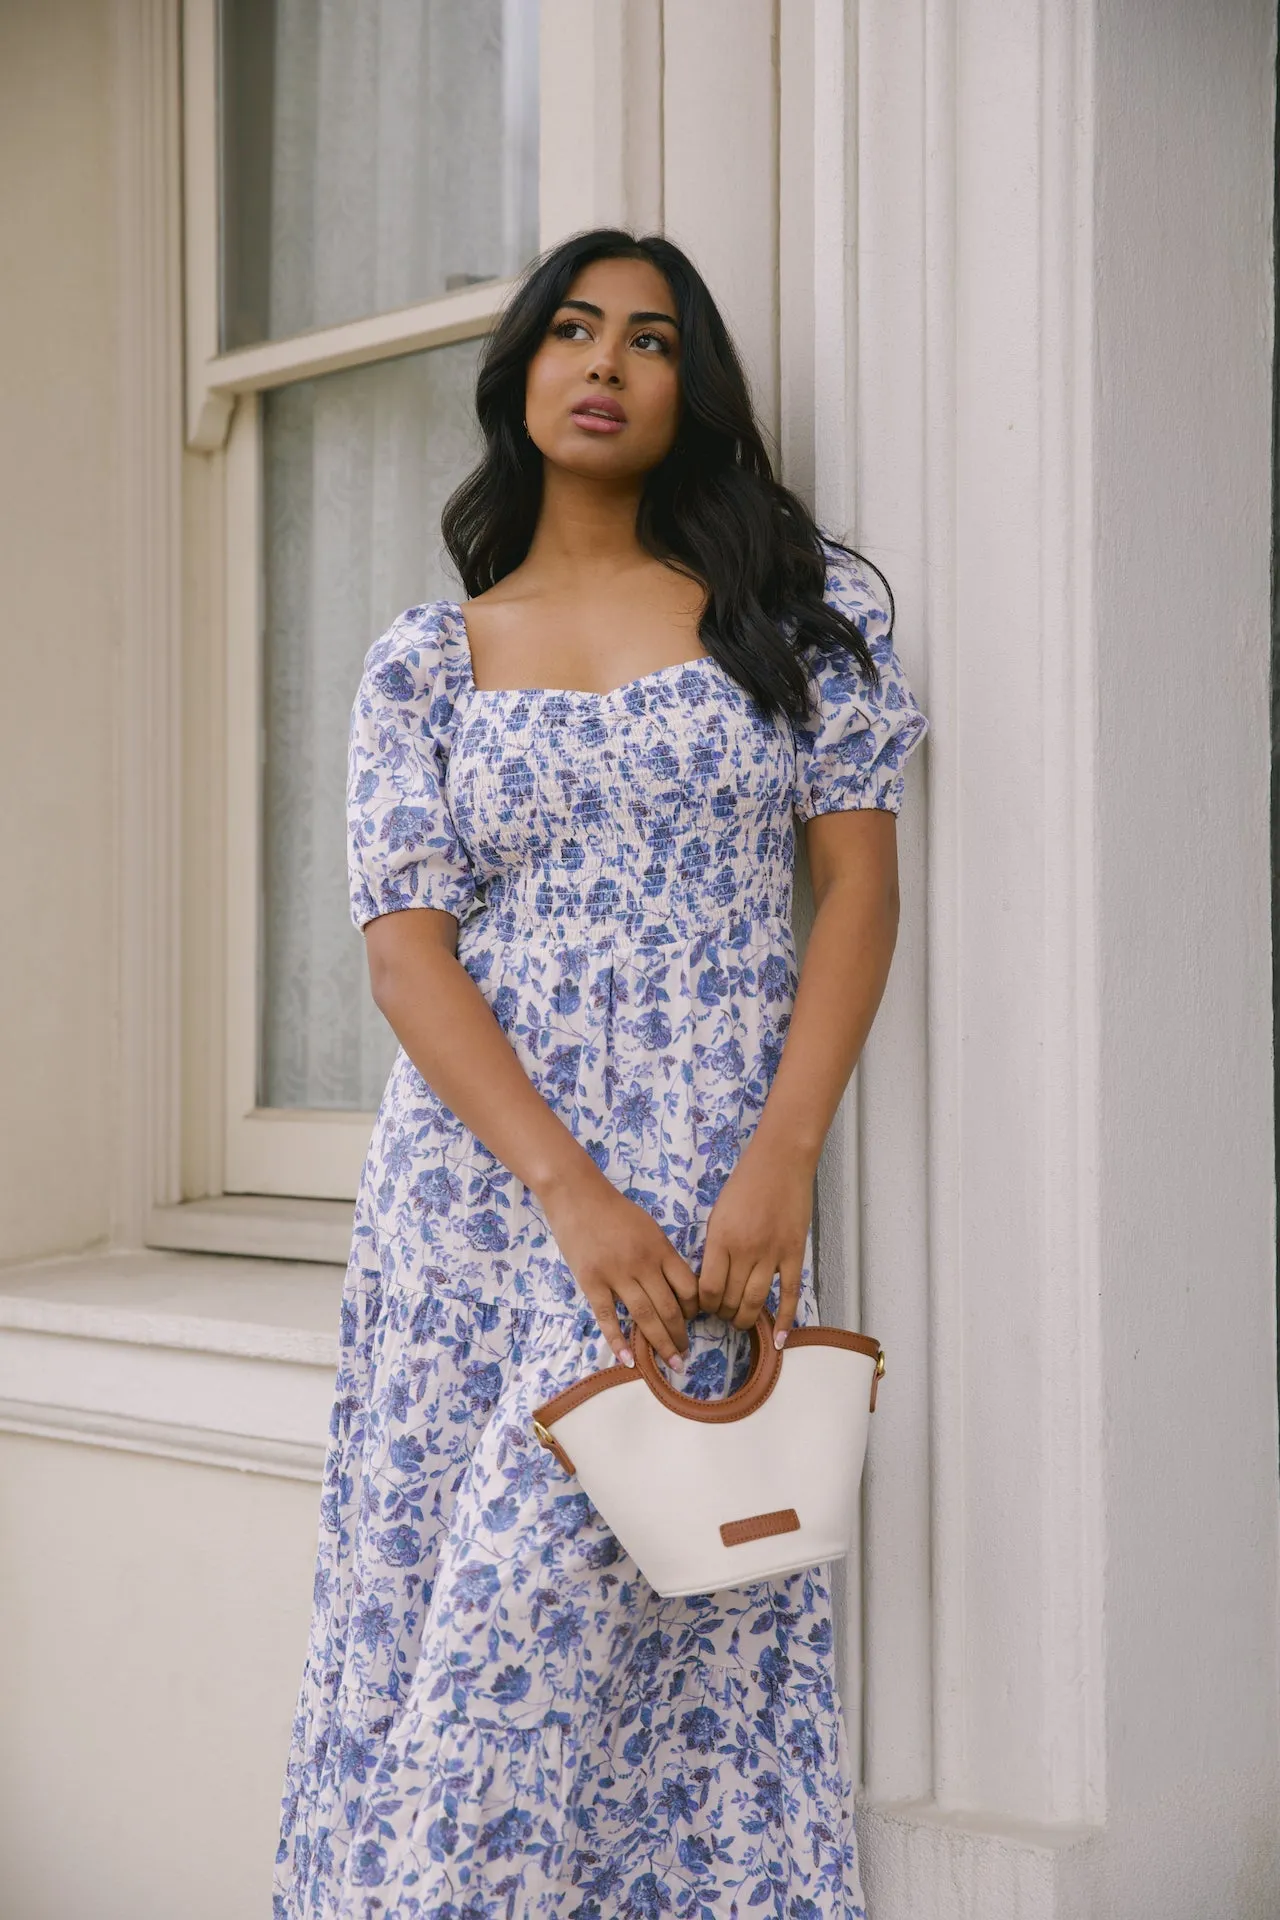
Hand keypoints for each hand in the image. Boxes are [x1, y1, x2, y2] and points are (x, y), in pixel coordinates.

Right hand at [540, 1169, 698, 1368]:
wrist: (578, 1196)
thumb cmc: (616, 1211)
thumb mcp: (650, 1228)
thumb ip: (664, 1257)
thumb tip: (678, 1288)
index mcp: (660, 1250)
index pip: (688, 1288)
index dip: (694, 1310)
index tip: (692, 1321)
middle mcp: (643, 1264)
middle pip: (669, 1308)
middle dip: (679, 1336)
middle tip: (684, 1356)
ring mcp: (616, 1275)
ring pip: (644, 1317)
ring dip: (660, 1344)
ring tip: (670, 1362)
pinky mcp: (591, 1282)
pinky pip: (607, 1317)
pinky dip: (618, 1341)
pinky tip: (628, 1360)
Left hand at [697, 1135, 814, 1343]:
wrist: (781, 1163)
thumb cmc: (744, 1184)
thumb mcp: (718, 1213)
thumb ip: (714, 1247)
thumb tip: (709, 1280)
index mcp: (721, 1239)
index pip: (707, 1288)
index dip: (703, 1305)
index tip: (703, 1307)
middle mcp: (745, 1250)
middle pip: (731, 1298)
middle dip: (723, 1313)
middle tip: (722, 1315)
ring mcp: (772, 1254)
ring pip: (757, 1301)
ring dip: (746, 1319)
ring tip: (740, 1323)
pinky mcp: (794, 1254)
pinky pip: (790, 1293)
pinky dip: (786, 1319)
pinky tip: (781, 1339)